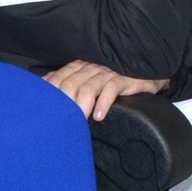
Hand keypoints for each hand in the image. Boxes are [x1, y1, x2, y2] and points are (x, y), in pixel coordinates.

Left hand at [42, 60, 167, 120]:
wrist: (146, 73)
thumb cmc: (113, 79)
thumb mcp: (89, 79)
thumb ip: (68, 83)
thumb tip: (45, 93)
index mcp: (79, 66)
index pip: (58, 78)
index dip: (49, 95)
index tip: (45, 113)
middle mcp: (91, 67)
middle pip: (70, 84)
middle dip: (64, 105)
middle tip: (61, 123)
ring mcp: (108, 72)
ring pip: (88, 87)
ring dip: (81, 107)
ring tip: (78, 123)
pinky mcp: (125, 78)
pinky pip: (111, 89)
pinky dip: (104, 103)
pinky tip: (99, 116)